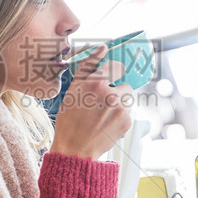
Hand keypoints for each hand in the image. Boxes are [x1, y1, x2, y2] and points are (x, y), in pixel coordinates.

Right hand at [50, 45, 132, 160]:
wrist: (75, 149)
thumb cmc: (69, 121)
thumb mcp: (72, 89)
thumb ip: (87, 66)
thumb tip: (103, 48)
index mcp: (96, 83)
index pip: (115, 66)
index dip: (112, 72)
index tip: (110, 77)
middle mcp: (112, 94)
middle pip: (124, 84)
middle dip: (116, 90)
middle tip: (102, 102)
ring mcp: (121, 109)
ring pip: (126, 98)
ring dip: (118, 103)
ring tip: (102, 115)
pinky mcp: (127, 121)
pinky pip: (127, 112)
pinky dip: (119, 116)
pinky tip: (106, 124)